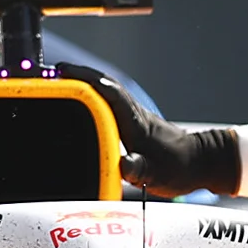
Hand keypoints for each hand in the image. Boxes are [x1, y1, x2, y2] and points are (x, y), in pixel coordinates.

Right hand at [55, 63, 239, 196]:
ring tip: (56, 83)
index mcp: (135, 121)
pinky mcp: (131, 122)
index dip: (84, 81)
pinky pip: (107, 103)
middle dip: (75, 76)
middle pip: (101, 86)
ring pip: (103, 92)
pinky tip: (78, 102)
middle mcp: (132, 113)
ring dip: (81, 84)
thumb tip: (122, 165)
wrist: (198, 162)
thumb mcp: (156, 173)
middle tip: (49, 75)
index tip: (61, 74)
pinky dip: (90, 97)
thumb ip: (138, 169)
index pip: (107, 92)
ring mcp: (132, 115)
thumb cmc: (179, 167)